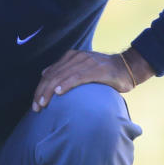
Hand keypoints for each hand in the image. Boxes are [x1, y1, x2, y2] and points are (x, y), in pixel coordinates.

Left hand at [32, 48, 153, 110]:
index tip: (35, 103)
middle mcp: (77, 57)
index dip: (40, 88)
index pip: (50, 73)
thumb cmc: (105, 72)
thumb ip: (67, 71)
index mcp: (72, 56)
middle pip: (53, 75)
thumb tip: (46, 73)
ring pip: (62, 77)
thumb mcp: (83, 69)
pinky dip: (67, 84)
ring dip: (50, 91)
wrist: (128, 67)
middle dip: (42, 92)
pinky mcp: (97, 70)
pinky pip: (78, 77)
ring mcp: (87, 63)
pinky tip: (59, 93)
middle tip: (36, 107)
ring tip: (43, 103)